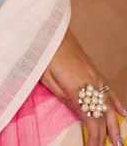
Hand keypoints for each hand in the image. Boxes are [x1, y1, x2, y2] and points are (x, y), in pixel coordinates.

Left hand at [40, 26, 125, 145]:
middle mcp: (90, 81)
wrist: (48, 27)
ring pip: (109, 102)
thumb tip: (79, 114)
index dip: (95, 138)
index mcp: (77, 87)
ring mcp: (94, 73)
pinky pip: (108, 87)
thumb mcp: (47, 79)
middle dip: (107, 134)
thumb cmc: (43, 52)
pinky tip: (122, 111)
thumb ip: (64, 98)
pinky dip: (116, 101)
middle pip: (103, 114)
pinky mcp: (92, 67)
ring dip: (114, 122)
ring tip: (119, 139)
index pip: (91, 120)